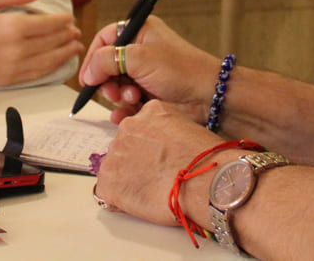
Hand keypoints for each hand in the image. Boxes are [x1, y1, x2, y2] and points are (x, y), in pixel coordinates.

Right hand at [0, 0, 83, 84]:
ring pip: (48, 61)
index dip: (62, 21)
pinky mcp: (7, 80)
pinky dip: (51, 69)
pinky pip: (36, 75)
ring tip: (74, 47)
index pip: (48, 24)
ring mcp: (12, 67)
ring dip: (64, 53)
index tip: (70, 18)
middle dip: (67, 36)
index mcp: (12, 27)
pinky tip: (57, 63)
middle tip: (76, 31)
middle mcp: (16, 49)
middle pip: (51, 42)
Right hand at [77, 15, 218, 122]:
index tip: (87, 77)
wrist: (208, 96)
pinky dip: (124, 109)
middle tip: (114, 92)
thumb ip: (106, 61)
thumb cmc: (179, 69)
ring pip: (115, 86)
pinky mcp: (148, 94)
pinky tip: (128, 114)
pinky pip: (126, 102)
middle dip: (108, 81)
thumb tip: (88, 73)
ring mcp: (144, 74)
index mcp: (139, 32)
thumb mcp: (139, 58)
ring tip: (134, 99)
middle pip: (107, 66)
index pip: (105, 39)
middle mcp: (140, 51)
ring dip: (120, 95)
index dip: (93, 58)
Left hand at [94, 99, 225, 224]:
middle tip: (156, 176)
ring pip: (115, 167)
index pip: (139, 128)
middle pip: (125, 147)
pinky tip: (140, 201)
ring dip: (128, 179)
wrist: (203, 182)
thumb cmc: (206, 161)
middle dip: (136, 162)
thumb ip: (170, 130)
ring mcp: (115, 154)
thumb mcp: (189, 128)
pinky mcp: (108, 181)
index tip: (157, 159)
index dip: (149, 148)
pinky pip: (107, 191)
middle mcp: (127, 127)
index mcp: (149, 112)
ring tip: (152, 190)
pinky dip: (120, 199)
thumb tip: (166, 146)